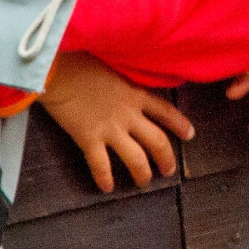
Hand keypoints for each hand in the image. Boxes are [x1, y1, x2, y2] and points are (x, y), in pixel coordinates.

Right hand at [39, 51, 193, 191]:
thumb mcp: (113, 66)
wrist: (58, 68)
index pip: (166, 112)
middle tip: (169, 171)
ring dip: (142, 174)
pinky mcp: (89, 139)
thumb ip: (125, 80)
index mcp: (136, 94)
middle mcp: (129, 114)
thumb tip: (129, 83)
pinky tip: (107, 188)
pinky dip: (105, 178)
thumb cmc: (82, 61)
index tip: (190, 135)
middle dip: (166, 159)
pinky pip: (101, 165)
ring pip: (136, 158)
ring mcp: (110, 129)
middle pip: (157, 141)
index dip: (180, 124)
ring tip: (144, 183)